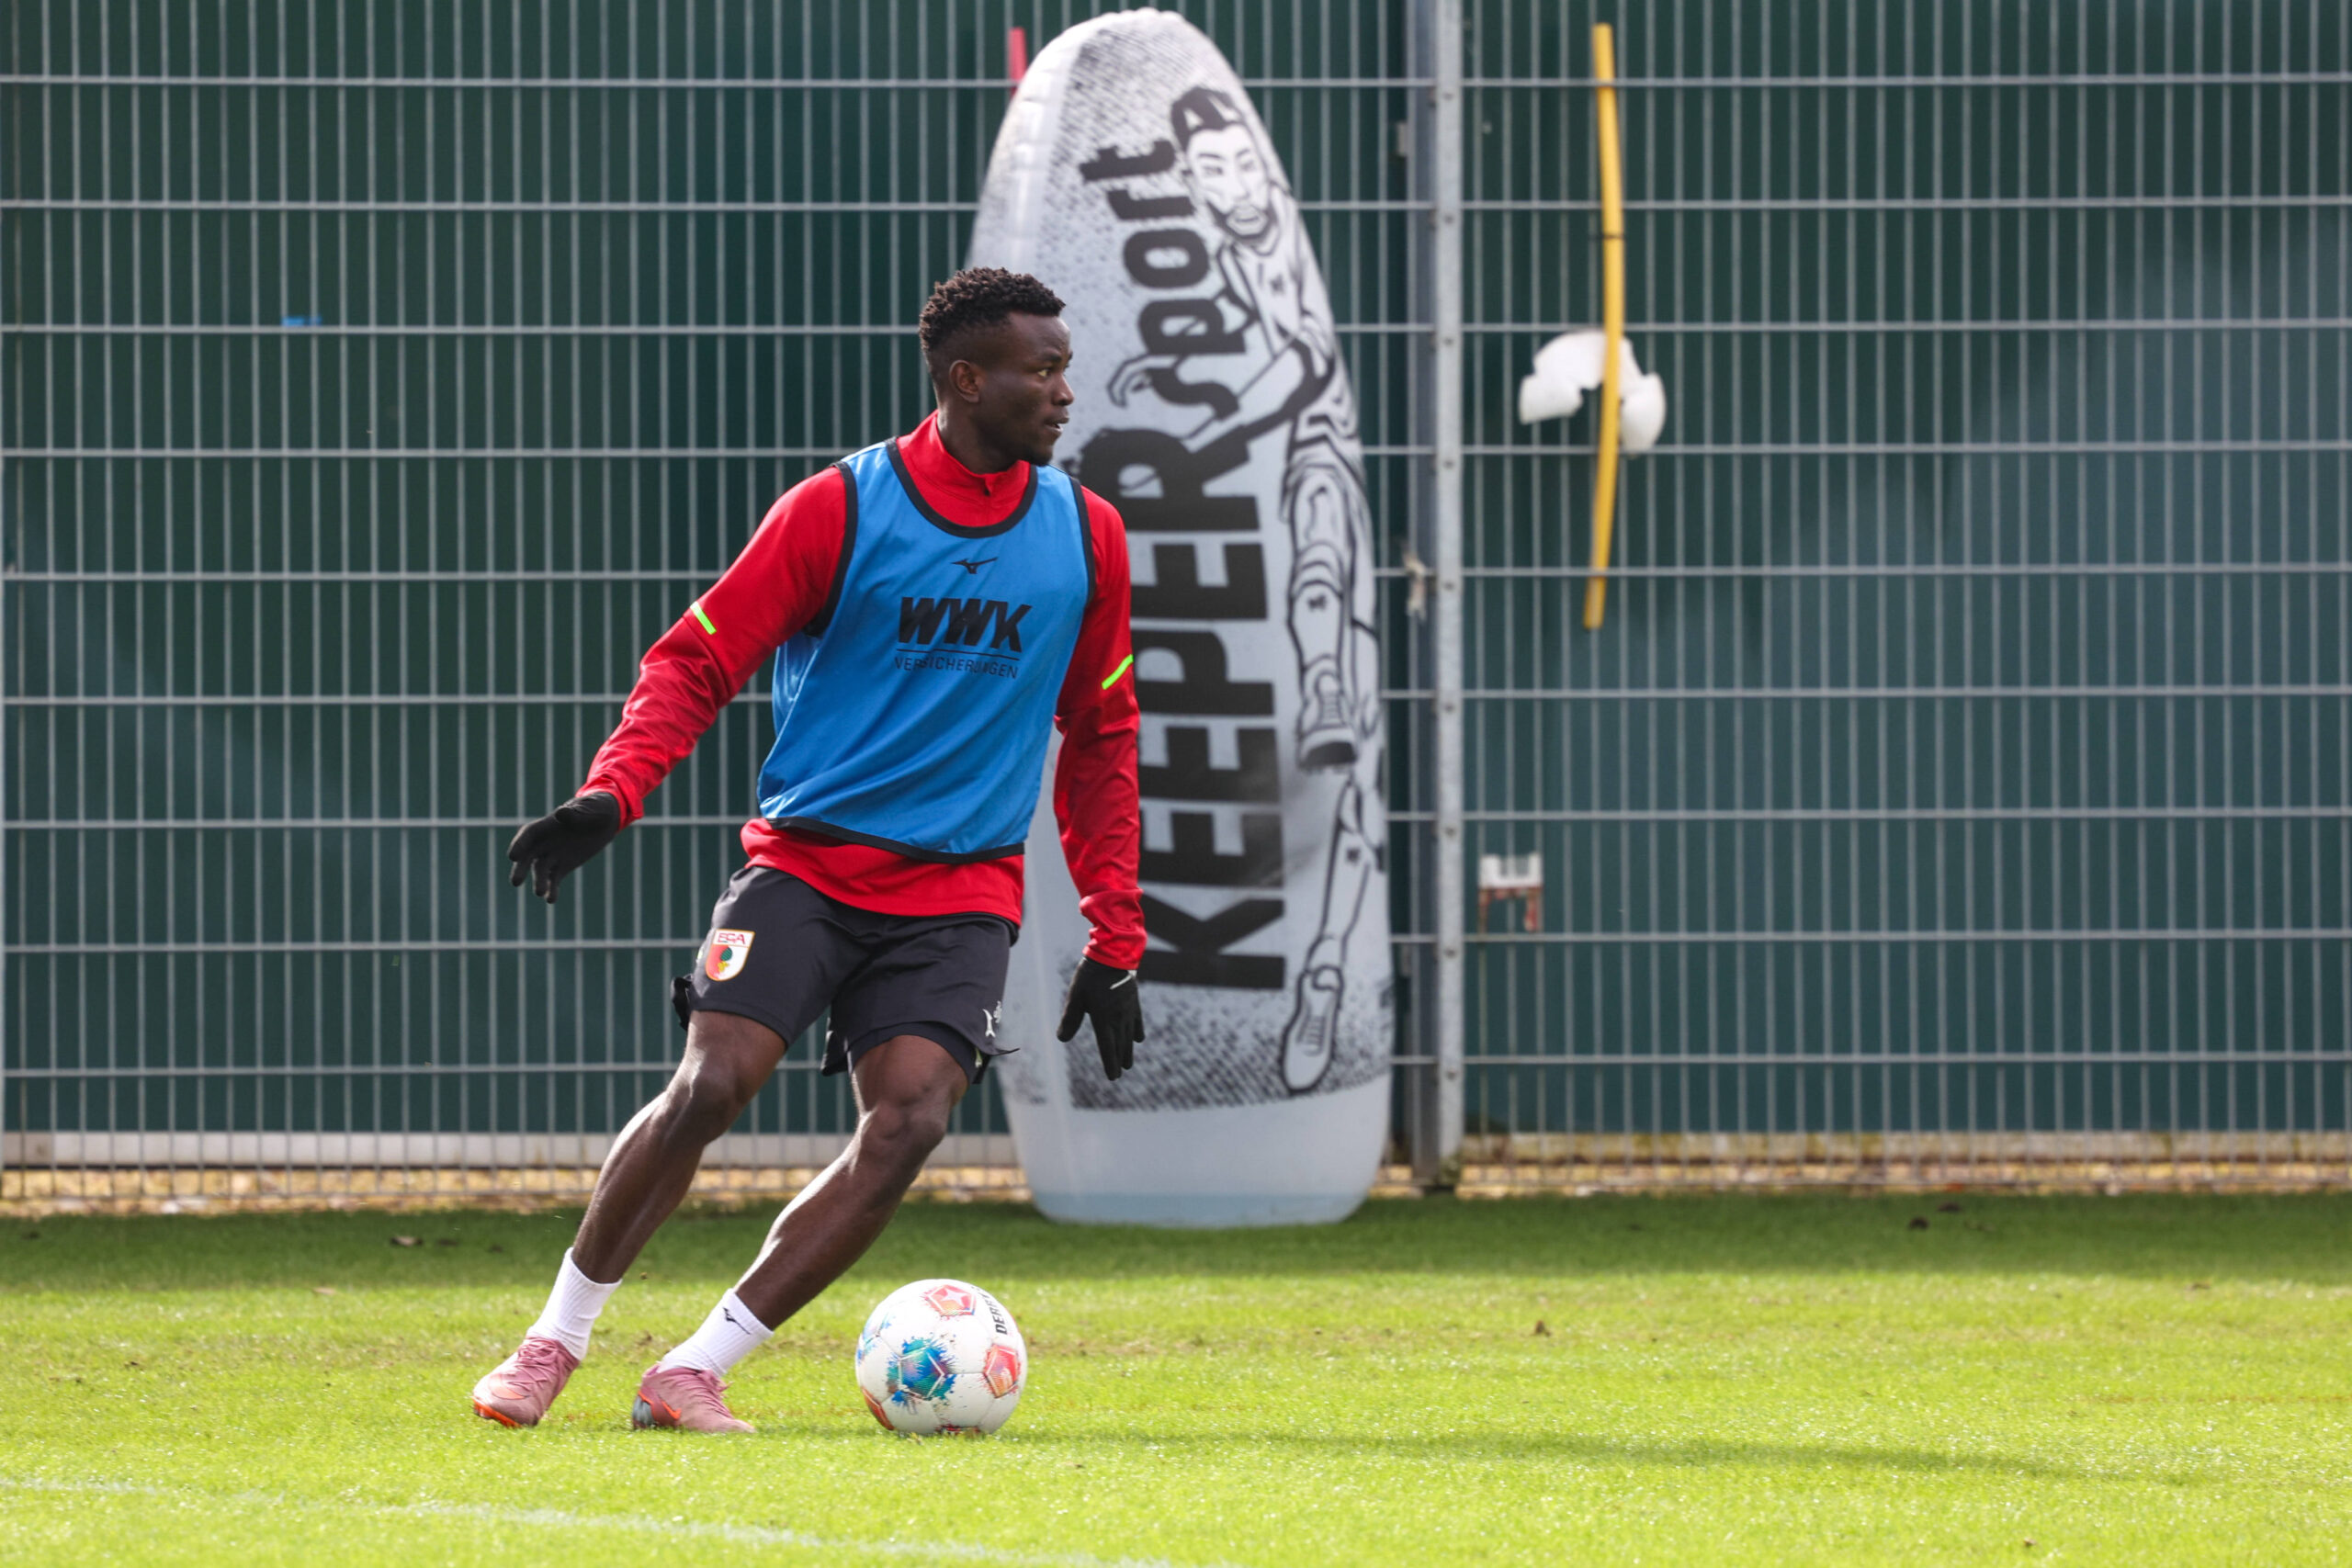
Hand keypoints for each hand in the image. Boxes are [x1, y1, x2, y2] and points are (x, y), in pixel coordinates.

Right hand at [506, 792, 621, 903]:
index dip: (519, 845)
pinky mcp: (564, 866)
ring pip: (541, 870)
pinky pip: (554, 879)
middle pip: (528, 856)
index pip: (528, 835)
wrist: (606, 819)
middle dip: (521, 868)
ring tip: (540, 893)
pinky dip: (552, 889)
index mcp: (548, 824)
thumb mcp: (590, 808)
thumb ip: (575, 814)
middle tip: (515, 882)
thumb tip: (560, 814)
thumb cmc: (596, 808)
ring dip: (539, 881)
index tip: (513, 857)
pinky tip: (551, 900)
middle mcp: (545, 841)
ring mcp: (553, 854)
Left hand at [1056, 957, 1141, 1082]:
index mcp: (1103, 1019)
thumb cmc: (1090, 976)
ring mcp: (1129, 1010)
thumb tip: (1062, 1039)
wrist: (1113, 955)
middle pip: (1120, 1044)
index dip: (1110, 1063)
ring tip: (1129, 1063)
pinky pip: (1137, 1021)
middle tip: (1121, 1072)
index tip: (1113, 1076)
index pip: (1108, 1047)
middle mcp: (1118, 1018)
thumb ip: (1070, 1019)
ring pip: (1129, 1035)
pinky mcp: (1134, 1001)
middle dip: (1119, 1060)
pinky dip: (1137, 1031)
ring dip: (1128, 1050)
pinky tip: (1138, 1039)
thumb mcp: (1075, 997)